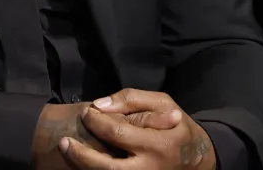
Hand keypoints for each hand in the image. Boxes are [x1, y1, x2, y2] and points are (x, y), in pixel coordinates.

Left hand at [60, 89, 215, 169]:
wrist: (198, 159)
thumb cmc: (176, 126)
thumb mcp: (163, 103)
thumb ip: (131, 99)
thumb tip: (100, 105)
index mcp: (158, 145)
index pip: (118, 134)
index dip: (96, 122)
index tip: (86, 112)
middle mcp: (149, 169)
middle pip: (107, 167)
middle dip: (80, 155)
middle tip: (64, 141)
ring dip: (82, 167)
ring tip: (67, 152)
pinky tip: (81, 163)